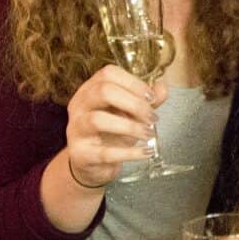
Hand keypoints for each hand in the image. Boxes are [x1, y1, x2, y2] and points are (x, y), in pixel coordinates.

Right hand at [64, 65, 165, 187]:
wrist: (93, 165)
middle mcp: (79, 106)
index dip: (134, 83)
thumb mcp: (130, 114)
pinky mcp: (81, 154)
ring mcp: (76, 130)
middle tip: (152, 117)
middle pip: (103, 92)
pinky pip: (105, 153)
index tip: (152, 98)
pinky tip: (146, 152)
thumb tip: (162, 88)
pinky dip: (130, 153)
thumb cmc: (112, 134)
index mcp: (90, 90)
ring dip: (131, 127)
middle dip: (135, 104)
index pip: (108, 74)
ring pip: (98, 120)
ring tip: (149, 134)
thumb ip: (145, 101)